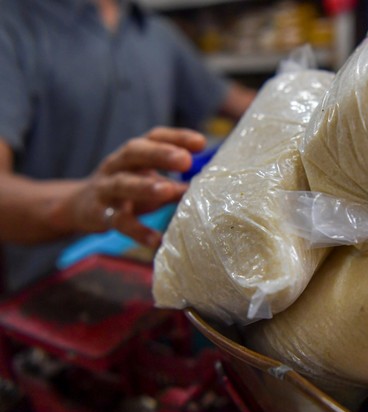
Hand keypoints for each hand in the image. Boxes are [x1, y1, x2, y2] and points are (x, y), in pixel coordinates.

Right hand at [72, 127, 205, 247]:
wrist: (79, 207)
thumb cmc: (128, 192)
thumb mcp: (151, 183)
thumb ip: (177, 185)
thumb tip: (210, 188)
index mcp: (133, 154)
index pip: (154, 137)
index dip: (176, 137)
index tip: (201, 143)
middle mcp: (117, 165)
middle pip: (135, 152)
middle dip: (160, 154)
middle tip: (185, 160)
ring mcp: (105, 188)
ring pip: (122, 184)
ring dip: (144, 186)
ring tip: (167, 191)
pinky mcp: (99, 214)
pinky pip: (118, 222)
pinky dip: (137, 231)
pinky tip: (156, 239)